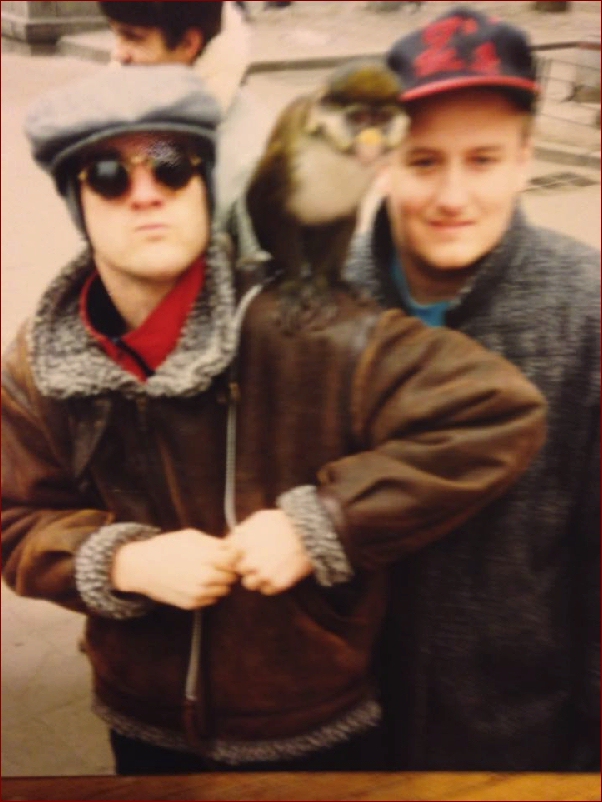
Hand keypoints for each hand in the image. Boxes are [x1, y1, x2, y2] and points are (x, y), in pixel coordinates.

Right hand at [112, 529, 238, 609]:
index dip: (233, 555)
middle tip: (218, 563)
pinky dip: (209, 591)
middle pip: (232, 576)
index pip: (235, 559)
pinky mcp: (192, 604)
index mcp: (208, 557)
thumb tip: (233, 547)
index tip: (228, 552)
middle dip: (228, 569)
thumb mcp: (191, 536)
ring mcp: (199, 593)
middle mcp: (206, 577)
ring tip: (206, 571)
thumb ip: (214, 543)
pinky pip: (212, 599)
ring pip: (224, 589)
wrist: (142, 567)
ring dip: (220, 581)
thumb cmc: (167, 547)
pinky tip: (197, 582)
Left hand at [227, 510, 312, 594]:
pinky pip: (266, 590)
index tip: (243, 552)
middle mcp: (248, 562)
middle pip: (238, 571)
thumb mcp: (257, 519)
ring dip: (256, 577)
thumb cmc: (282, 522)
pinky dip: (270, 583)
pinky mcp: (277, 584)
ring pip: (249, 584)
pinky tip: (278, 571)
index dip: (235, 554)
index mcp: (240, 545)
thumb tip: (229, 542)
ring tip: (268, 566)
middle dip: (245, 565)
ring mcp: (262, 575)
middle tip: (258, 558)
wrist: (309, 532)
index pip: (226, 557)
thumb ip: (240, 532)